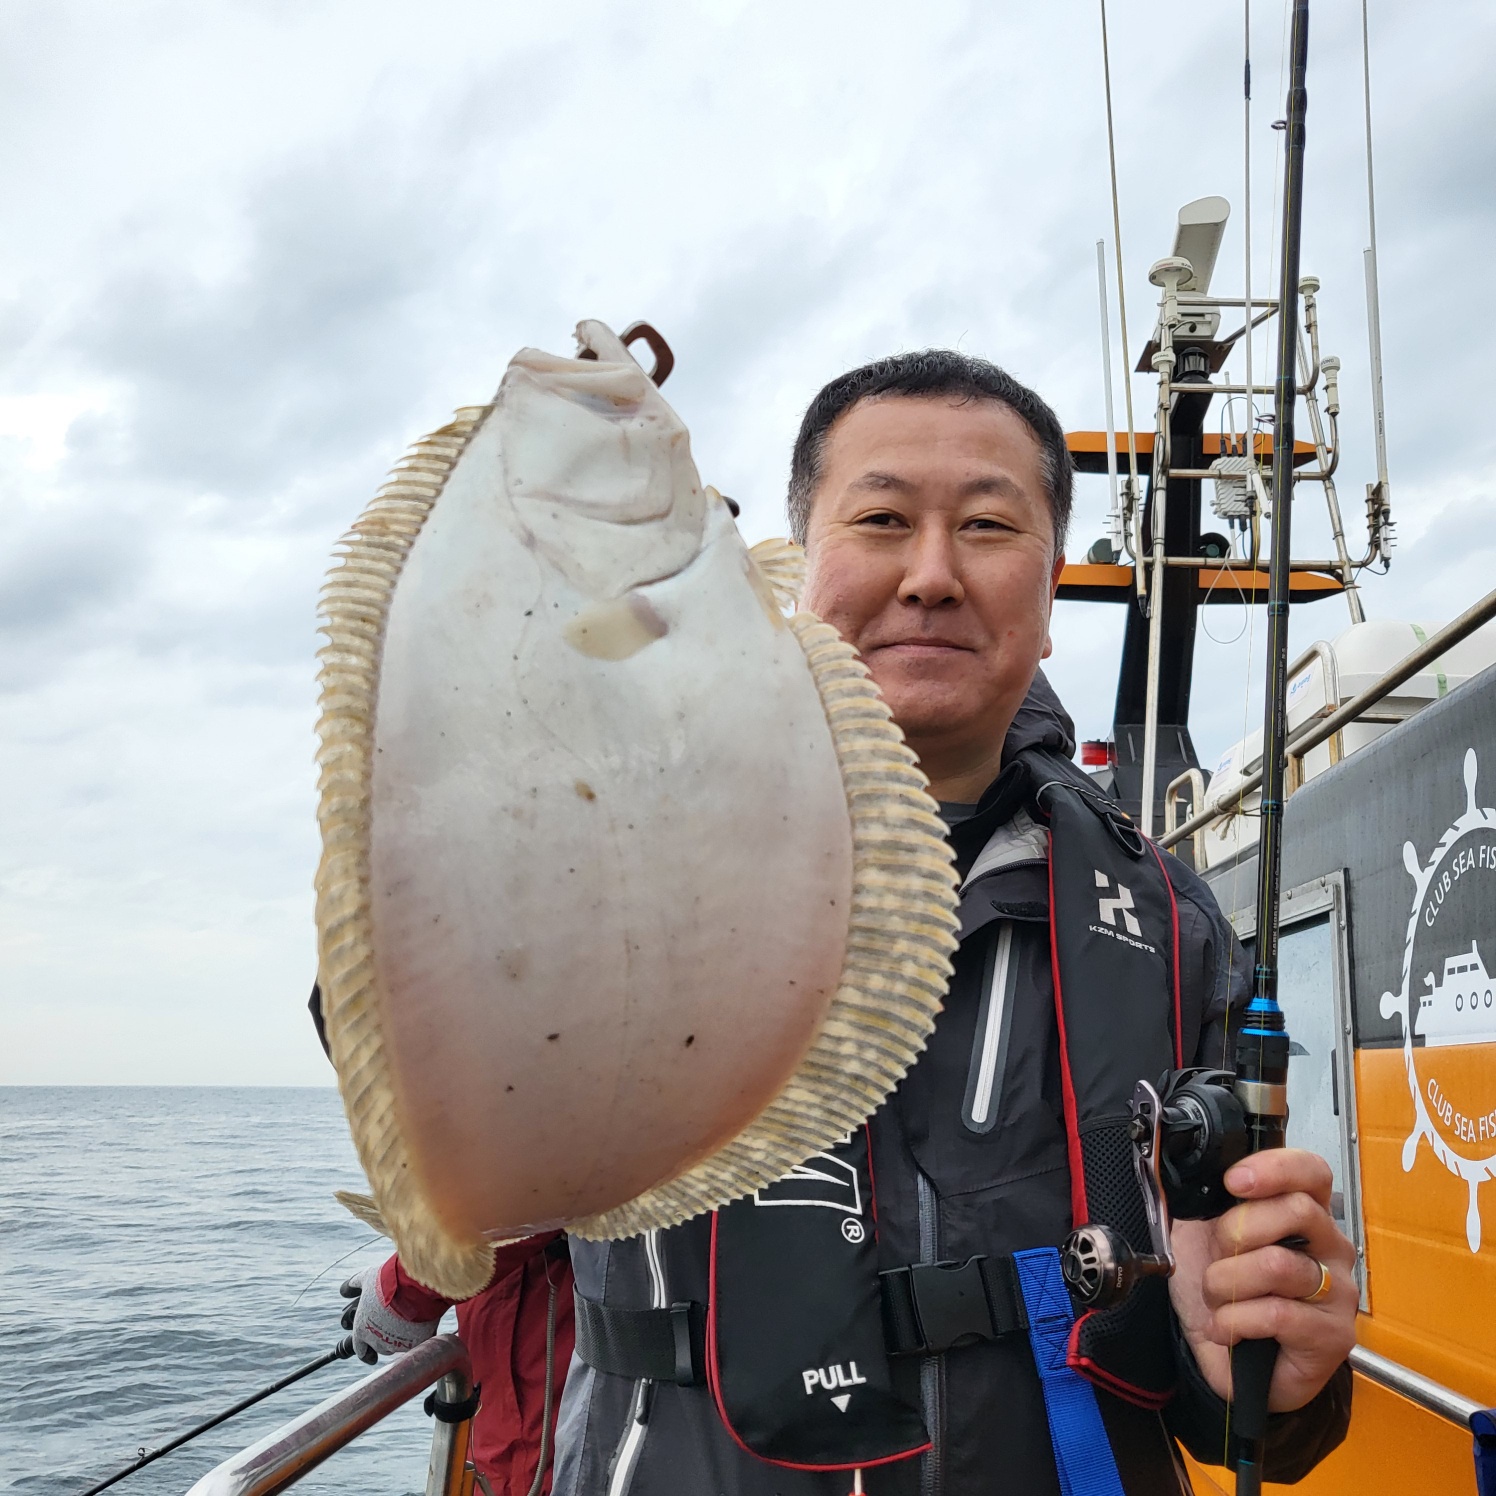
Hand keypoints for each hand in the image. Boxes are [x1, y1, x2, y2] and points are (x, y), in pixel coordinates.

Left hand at [339, 1259, 442, 1363]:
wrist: (413, 1285)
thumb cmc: (387, 1282)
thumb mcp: (367, 1278)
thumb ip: (354, 1286)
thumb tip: (344, 1290)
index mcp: (362, 1329)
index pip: (359, 1348)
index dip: (363, 1347)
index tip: (367, 1346)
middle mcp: (376, 1341)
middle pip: (378, 1347)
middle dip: (383, 1338)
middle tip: (390, 1323)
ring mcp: (396, 1343)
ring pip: (395, 1346)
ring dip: (397, 1337)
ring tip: (405, 1319)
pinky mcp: (414, 1342)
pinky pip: (413, 1342)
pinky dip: (414, 1334)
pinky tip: (417, 1320)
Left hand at [1168, 1148, 1357, 1411]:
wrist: (1227, 1360)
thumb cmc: (1227, 1292)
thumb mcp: (1208, 1236)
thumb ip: (1216, 1204)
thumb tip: (1205, 1177)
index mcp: (1305, 1214)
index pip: (1312, 1172)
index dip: (1275, 1168)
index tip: (1233, 1181)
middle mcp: (1330, 1248)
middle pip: (1297, 1210)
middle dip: (1237, 1232)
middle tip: (1219, 1257)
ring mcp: (1337, 1293)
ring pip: (1279, 1264)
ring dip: (1228, 1283)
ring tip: (1219, 1299)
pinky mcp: (1333, 1336)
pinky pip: (1276, 1313)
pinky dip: (1234, 1321)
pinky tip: (1226, 1329)